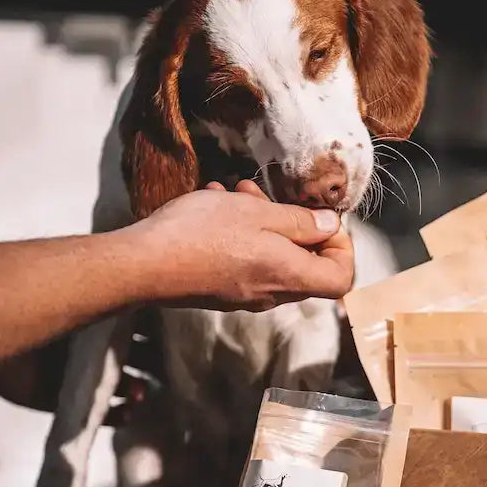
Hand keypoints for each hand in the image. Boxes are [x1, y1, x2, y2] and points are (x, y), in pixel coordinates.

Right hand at [127, 180, 353, 310]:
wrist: (143, 265)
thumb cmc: (201, 235)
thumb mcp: (257, 214)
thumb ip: (300, 222)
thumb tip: (330, 227)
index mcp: (290, 276)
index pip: (341, 278)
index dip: (343, 248)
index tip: (323, 221)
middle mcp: (272, 293)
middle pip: (307, 266)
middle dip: (295, 224)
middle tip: (272, 196)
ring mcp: (245, 295)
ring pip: (273, 257)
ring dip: (263, 222)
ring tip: (237, 192)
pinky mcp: (222, 290)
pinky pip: (246, 262)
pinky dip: (241, 234)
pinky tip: (216, 205)